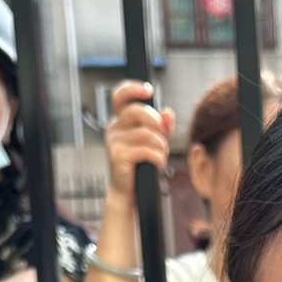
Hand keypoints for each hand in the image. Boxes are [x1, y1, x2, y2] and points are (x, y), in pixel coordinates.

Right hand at [105, 80, 173, 198]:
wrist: (129, 193)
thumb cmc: (141, 166)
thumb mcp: (153, 143)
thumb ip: (161, 127)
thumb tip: (167, 112)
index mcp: (120, 121)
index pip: (120, 96)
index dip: (133, 88)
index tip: (149, 90)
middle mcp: (113, 128)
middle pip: (137, 111)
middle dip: (156, 123)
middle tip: (164, 137)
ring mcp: (114, 142)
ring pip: (146, 133)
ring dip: (161, 145)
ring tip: (163, 156)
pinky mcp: (118, 156)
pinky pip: (146, 150)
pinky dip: (158, 157)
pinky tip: (159, 163)